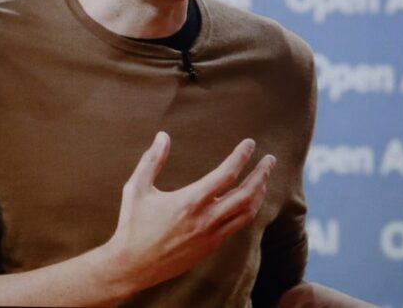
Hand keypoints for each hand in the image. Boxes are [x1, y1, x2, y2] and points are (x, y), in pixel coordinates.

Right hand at [106, 131, 275, 290]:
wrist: (133, 266)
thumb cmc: (132, 225)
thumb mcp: (136, 188)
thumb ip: (151, 160)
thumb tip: (162, 136)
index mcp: (190, 201)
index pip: (226, 175)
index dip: (241, 156)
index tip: (249, 143)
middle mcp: (206, 219)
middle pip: (247, 194)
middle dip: (262, 174)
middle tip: (270, 159)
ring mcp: (211, 235)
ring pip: (247, 212)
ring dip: (259, 193)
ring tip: (263, 178)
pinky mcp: (211, 246)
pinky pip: (238, 225)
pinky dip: (248, 210)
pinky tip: (248, 200)